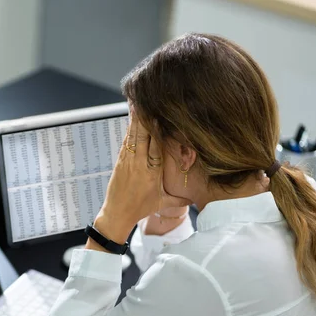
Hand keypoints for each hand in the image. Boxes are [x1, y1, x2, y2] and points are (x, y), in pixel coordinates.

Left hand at [92, 113, 189, 243]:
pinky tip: (131, 117)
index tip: (164, 116)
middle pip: (145, 137)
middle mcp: (140, 165)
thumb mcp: (162, 203)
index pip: (158, 147)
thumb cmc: (140, 209)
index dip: (160, 130)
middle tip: (148, 100)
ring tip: (138, 102)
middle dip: (146, 118)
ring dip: (136, 119)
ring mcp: (128, 162)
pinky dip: (129, 129)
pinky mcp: (120, 162)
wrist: (117, 214)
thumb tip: (197, 198)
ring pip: (134, 137)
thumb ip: (180, 199)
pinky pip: (126, 142)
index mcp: (153, 173)